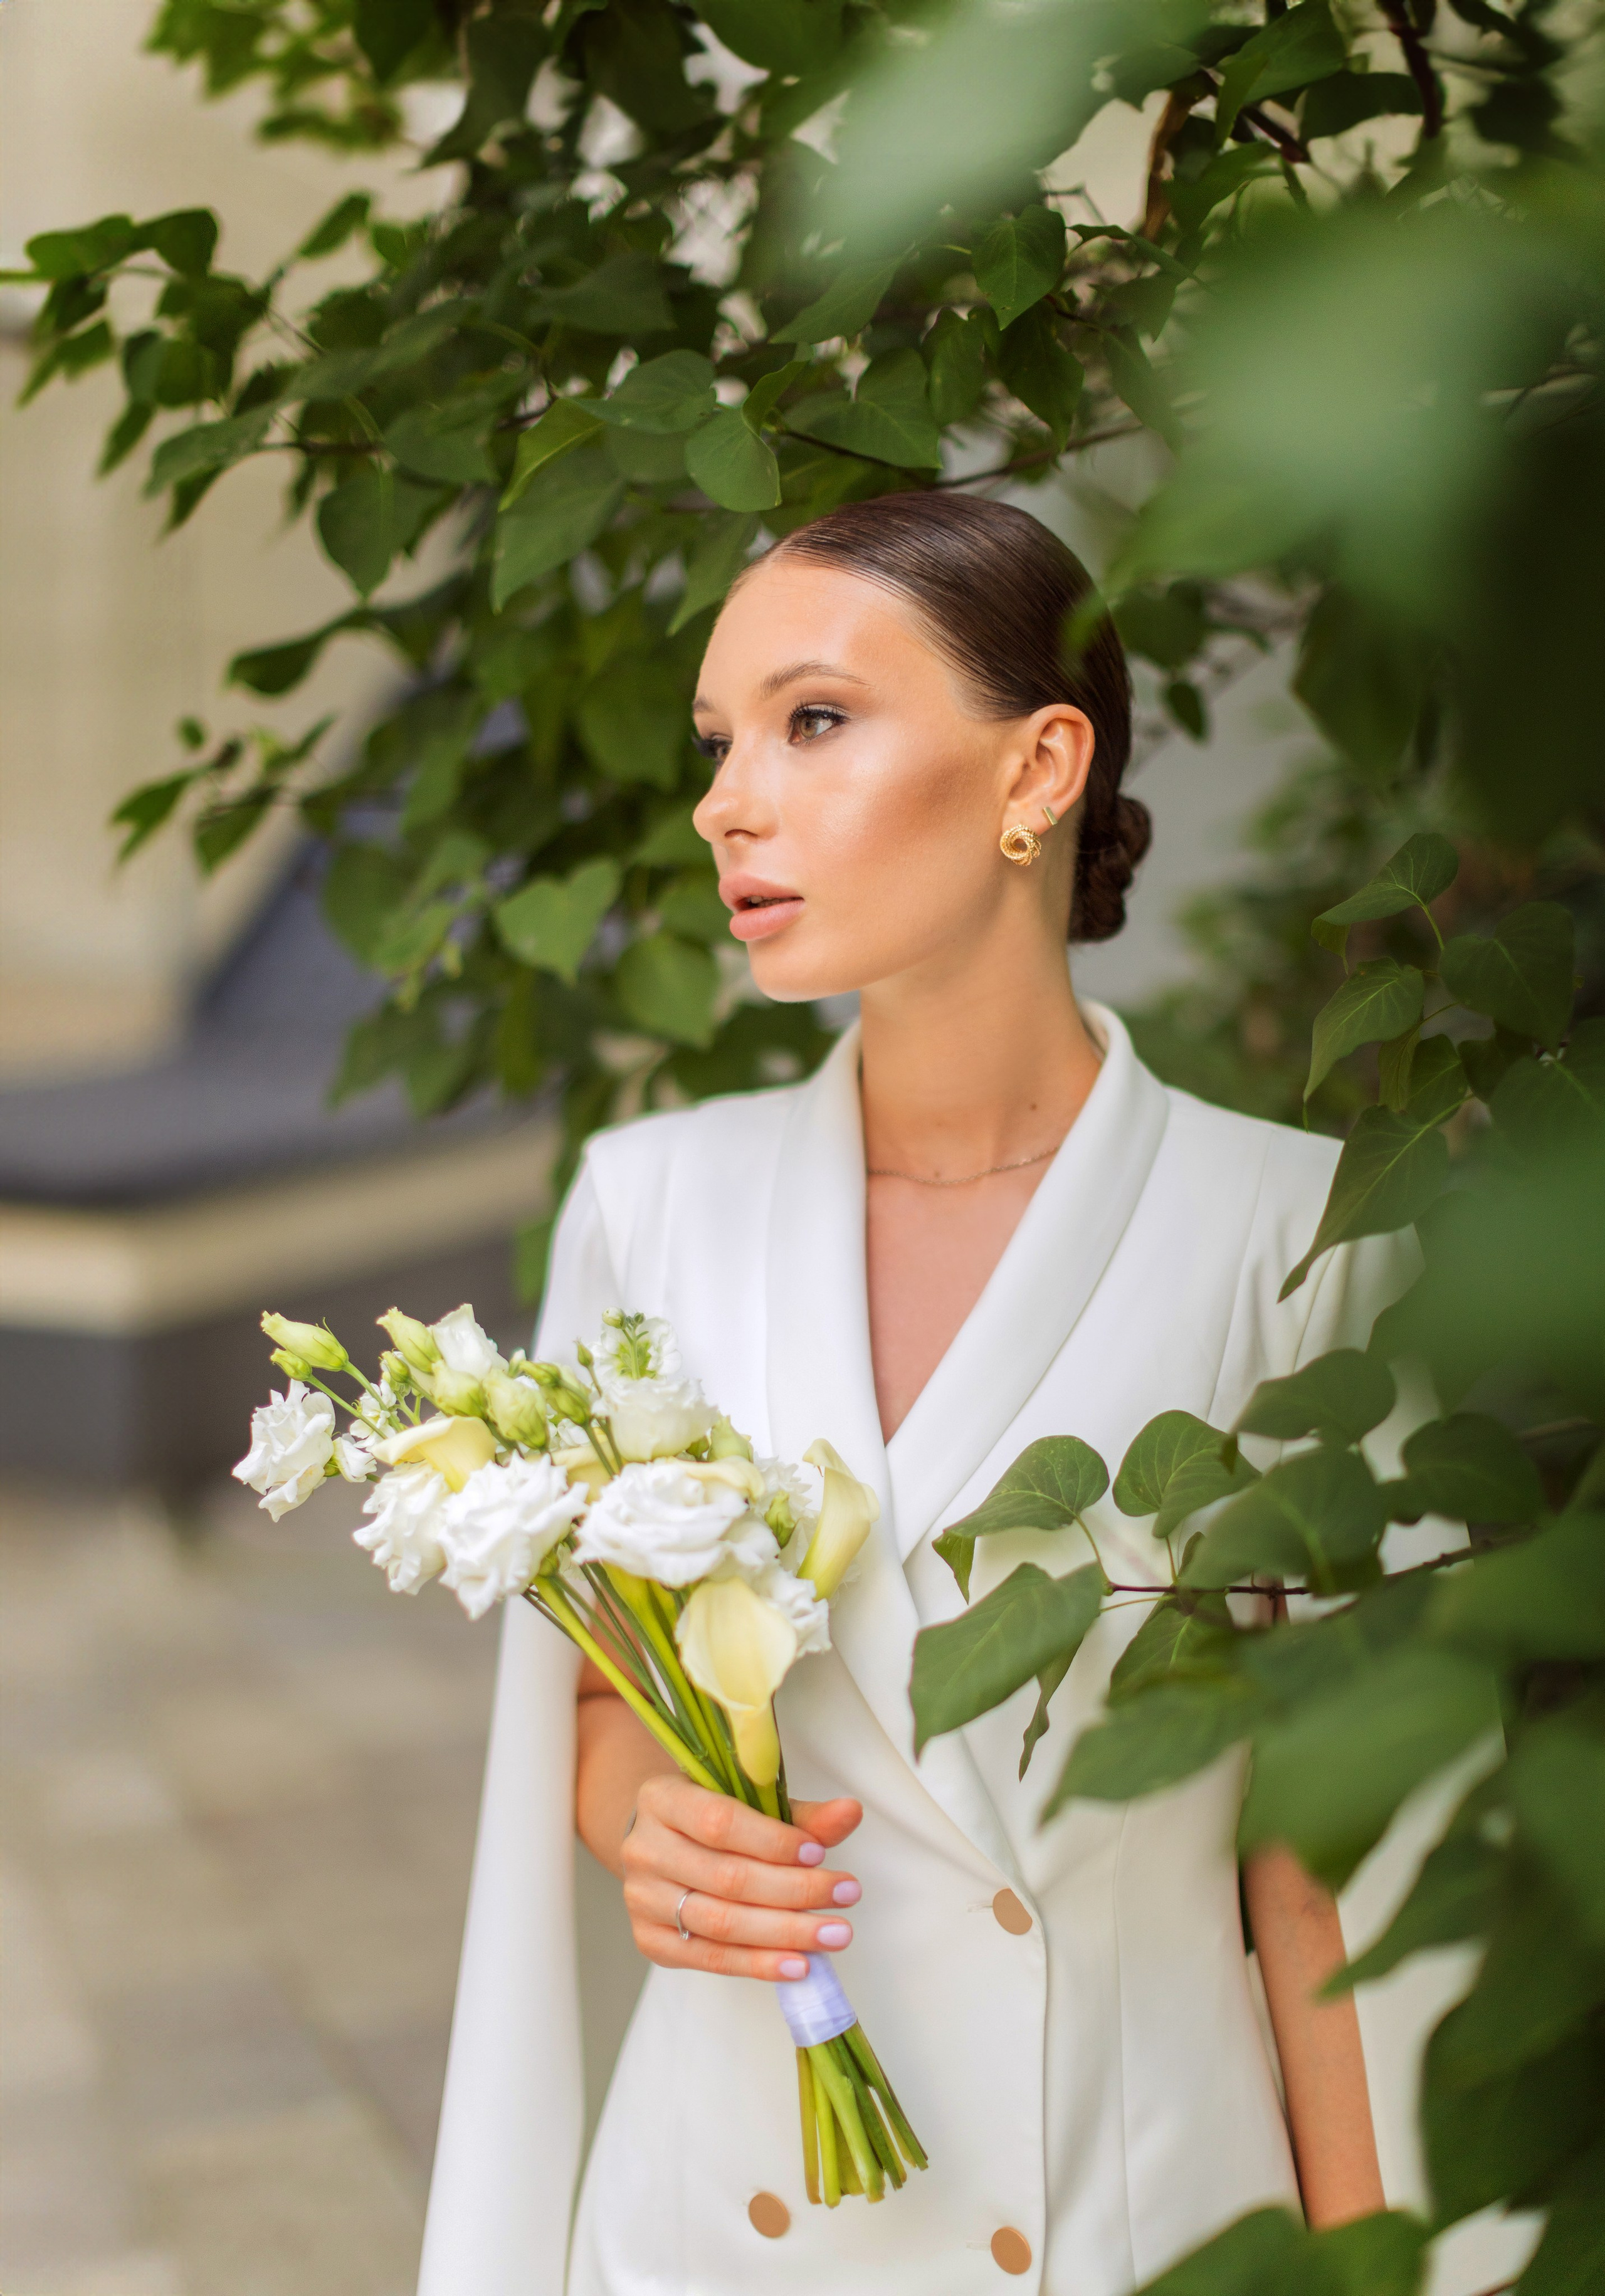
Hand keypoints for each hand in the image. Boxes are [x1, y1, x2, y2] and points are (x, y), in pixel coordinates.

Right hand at [621, 1774, 863, 1981]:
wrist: (661, 1847)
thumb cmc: (713, 1820)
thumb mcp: (750, 1803)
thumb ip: (801, 1814)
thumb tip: (851, 1812)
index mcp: (662, 1798)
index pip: (720, 1822)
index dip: (773, 1842)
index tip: (821, 1853)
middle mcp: (643, 1849)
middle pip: (726, 1878)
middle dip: (794, 1890)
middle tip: (847, 1896)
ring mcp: (642, 1899)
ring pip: (721, 1923)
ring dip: (786, 1933)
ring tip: (834, 1935)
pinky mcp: (650, 1941)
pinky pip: (710, 1959)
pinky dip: (759, 1964)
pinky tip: (799, 1964)